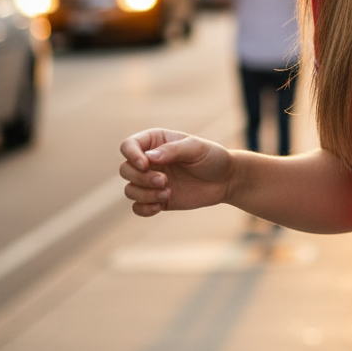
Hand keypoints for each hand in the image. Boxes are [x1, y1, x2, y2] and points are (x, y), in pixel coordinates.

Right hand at [119, 128, 233, 216]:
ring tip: (168, 192)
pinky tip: (161, 205)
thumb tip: (149, 157)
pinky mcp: (156, 198)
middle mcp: (149, 161)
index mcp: (155, 142)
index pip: (128, 146)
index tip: (145, 164)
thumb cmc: (212, 157)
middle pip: (125, 170)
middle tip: (165, 181)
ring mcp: (151, 181)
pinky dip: (144, 209)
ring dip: (145, 194)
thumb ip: (173, 150)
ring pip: (130, 190)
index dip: (131, 155)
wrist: (225, 180)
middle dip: (141, 178)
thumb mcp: (196, 148)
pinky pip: (137, 208)